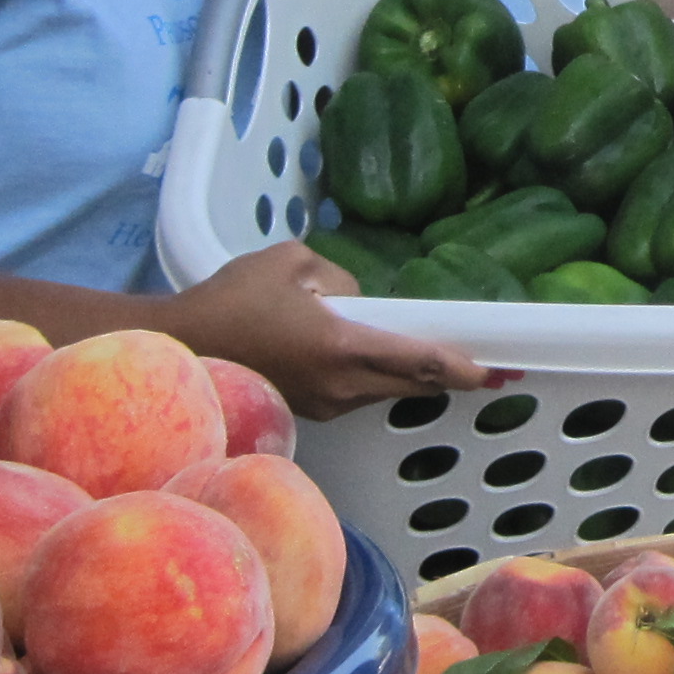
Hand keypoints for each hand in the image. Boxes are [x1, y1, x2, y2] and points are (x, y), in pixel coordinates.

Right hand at [168, 241, 498, 417]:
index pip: (417, 361)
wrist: (179, 349)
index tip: (493, 370)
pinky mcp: (310, 411)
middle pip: (410, 385)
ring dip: (408, 376)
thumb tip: (355, 303)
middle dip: (447, 377)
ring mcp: (326, 404)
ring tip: (434, 358)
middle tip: (486, 370)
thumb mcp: (292, 263)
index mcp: (342, 348)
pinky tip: (380, 361)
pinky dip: (377, 379)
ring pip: (384, 390)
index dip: (460, 366)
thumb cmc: (232, 299)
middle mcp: (341, 386)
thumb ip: (340, 279)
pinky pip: (358, 393)